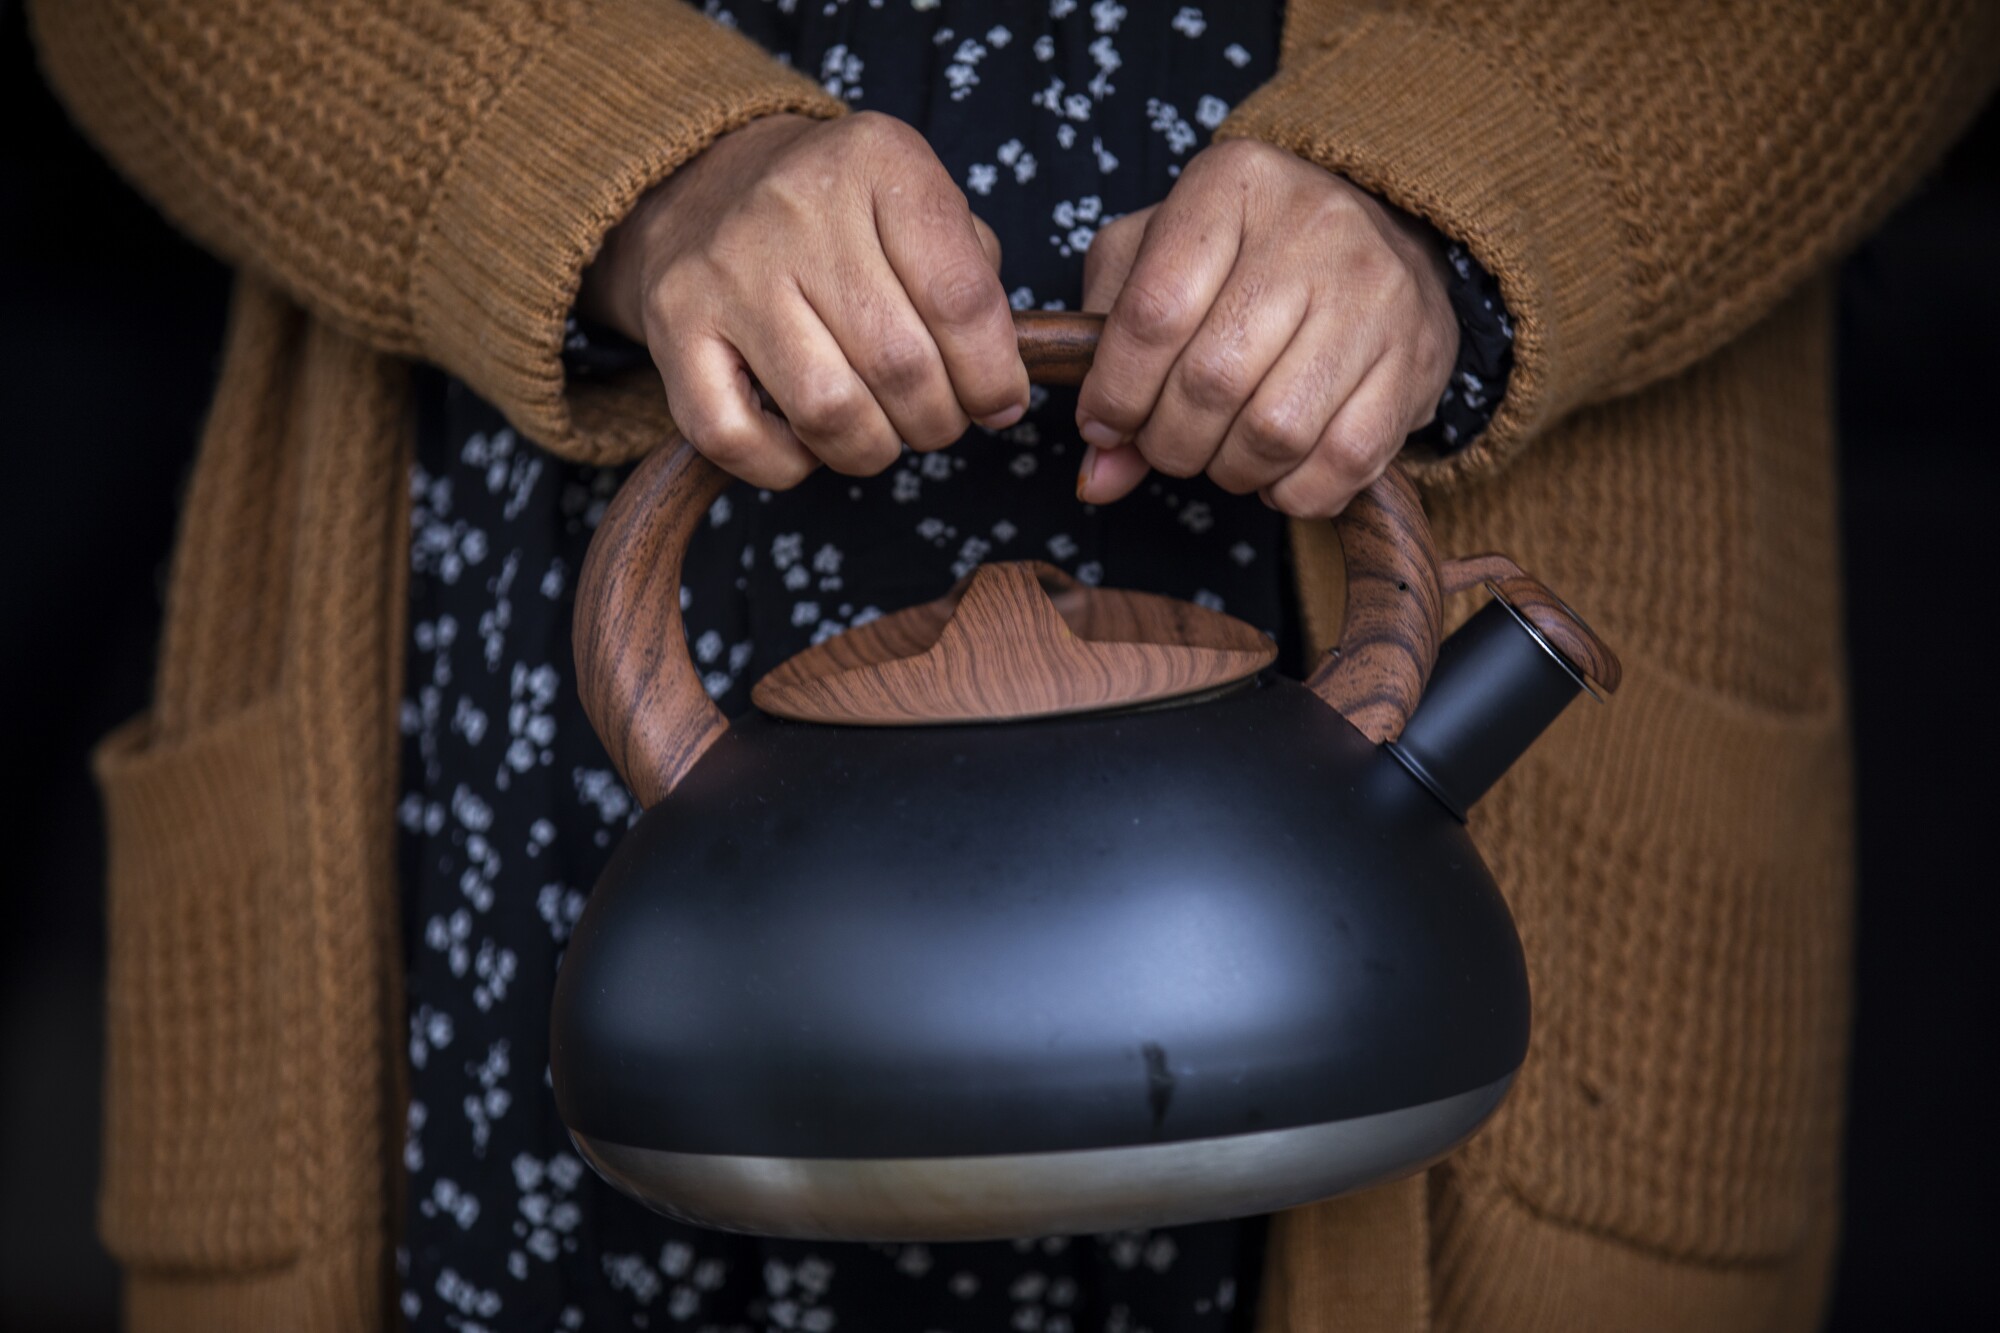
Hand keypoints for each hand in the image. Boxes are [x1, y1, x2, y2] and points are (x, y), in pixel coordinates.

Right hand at [581, 113, 1027, 488]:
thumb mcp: (921, 203)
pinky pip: (739, 440)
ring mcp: (725, 270)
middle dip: (939, 420)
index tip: (999, 403)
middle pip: (901, 365)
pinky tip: (808, 440)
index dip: (993, 376)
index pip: (962, 299)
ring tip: (882, 433)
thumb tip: (998, 388)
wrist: (708, 184)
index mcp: (876, 160)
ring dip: (874, 449)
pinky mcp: (673, 329)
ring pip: (829, 411)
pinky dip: (789, 465)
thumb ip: (973, 277)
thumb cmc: (845, 216)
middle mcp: (794, 207)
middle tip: (938, 419)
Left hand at [1074, 140, 1456, 517]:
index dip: (1116, 390)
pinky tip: (1277, 470)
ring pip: (1275, 431)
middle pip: (1212, 380)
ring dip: (1229, 470)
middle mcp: (1313, 228)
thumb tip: (1098, 477)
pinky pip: (1342, 462)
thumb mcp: (1155, 262)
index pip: (1154, 312)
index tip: (1103, 424)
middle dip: (1168, 440)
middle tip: (1165, 443)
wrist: (1381, 236)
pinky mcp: (1414, 359)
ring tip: (1220, 453)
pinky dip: (1293, 492)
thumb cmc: (1242, 256)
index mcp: (1233, 185)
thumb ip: (1107, 356)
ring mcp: (1375, 294)